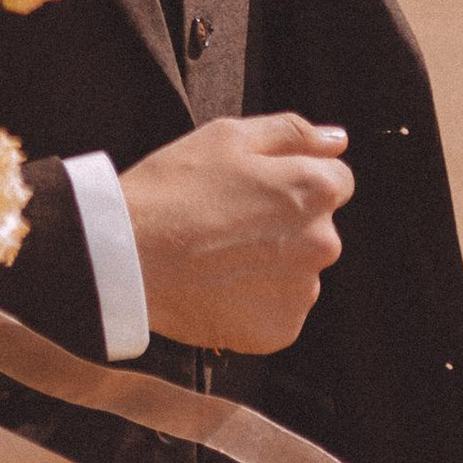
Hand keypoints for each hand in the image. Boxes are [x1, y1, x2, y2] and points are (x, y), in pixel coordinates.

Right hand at [122, 113, 354, 351]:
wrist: (125, 257)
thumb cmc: (172, 188)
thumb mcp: (226, 136)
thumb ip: (291, 132)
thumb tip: (337, 139)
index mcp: (314, 190)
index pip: (336, 179)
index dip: (292, 177)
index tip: (252, 186)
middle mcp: (323, 244)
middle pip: (317, 227)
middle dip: (284, 222)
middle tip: (226, 220)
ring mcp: (303, 292)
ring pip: (297, 270)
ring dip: (270, 263)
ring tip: (216, 255)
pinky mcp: (280, 329)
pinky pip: (278, 309)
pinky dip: (254, 300)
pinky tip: (217, 285)